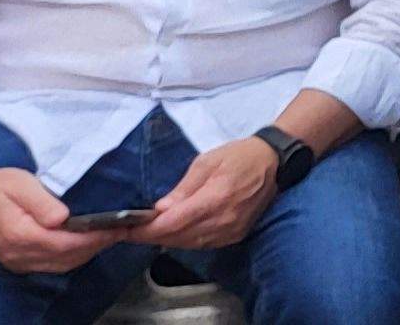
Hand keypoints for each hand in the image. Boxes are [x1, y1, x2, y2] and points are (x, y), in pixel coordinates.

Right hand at [0, 166, 128, 275]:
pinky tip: (88, 242)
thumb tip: (62, 217)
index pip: (65, 243)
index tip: (118, 226)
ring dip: (88, 251)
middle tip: (122, 229)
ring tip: (110, 234)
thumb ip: (41, 201)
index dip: (94, 237)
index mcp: (19, 235)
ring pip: (63, 264)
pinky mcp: (20, 262)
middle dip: (97, 245)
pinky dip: (74, 255)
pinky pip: (53, 264)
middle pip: (67, 257)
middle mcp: (19, 255)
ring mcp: (19, 262)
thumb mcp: (19, 184)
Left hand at [133, 139, 280, 251]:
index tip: (125, 229)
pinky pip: (203, 244)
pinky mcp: (235, 236)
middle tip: (128, 232)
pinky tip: (173, 233)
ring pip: (189, 244)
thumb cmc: (239, 156)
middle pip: (179, 237)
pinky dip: (184, 240)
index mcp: (216, 197)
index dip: (147, 229)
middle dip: (151, 236)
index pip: (174, 222)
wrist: (273, 163)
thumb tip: (161, 209)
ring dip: (166, 240)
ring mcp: (231, 231)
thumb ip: (184, 188)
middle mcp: (224, 220)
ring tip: (146, 233)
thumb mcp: (207, 161)